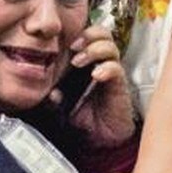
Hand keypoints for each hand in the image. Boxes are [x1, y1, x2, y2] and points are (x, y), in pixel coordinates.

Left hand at [60, 25, 135, 147]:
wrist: (99, 139)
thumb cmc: (82, 118)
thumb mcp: (61, 107)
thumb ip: (54, 100)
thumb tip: (51, 94)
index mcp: (85, 62)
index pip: (88, 36)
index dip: (79, 34)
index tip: (66, 44)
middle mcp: (100, 63)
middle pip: (103, 34)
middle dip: (89, 35)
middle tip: (75, 47)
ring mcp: (111, 73)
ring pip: (111, 46)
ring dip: (94, 50)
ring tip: (79, 62)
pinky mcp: (120, 85)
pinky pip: (117, 69)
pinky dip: (107, 68)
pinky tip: (96, 76)